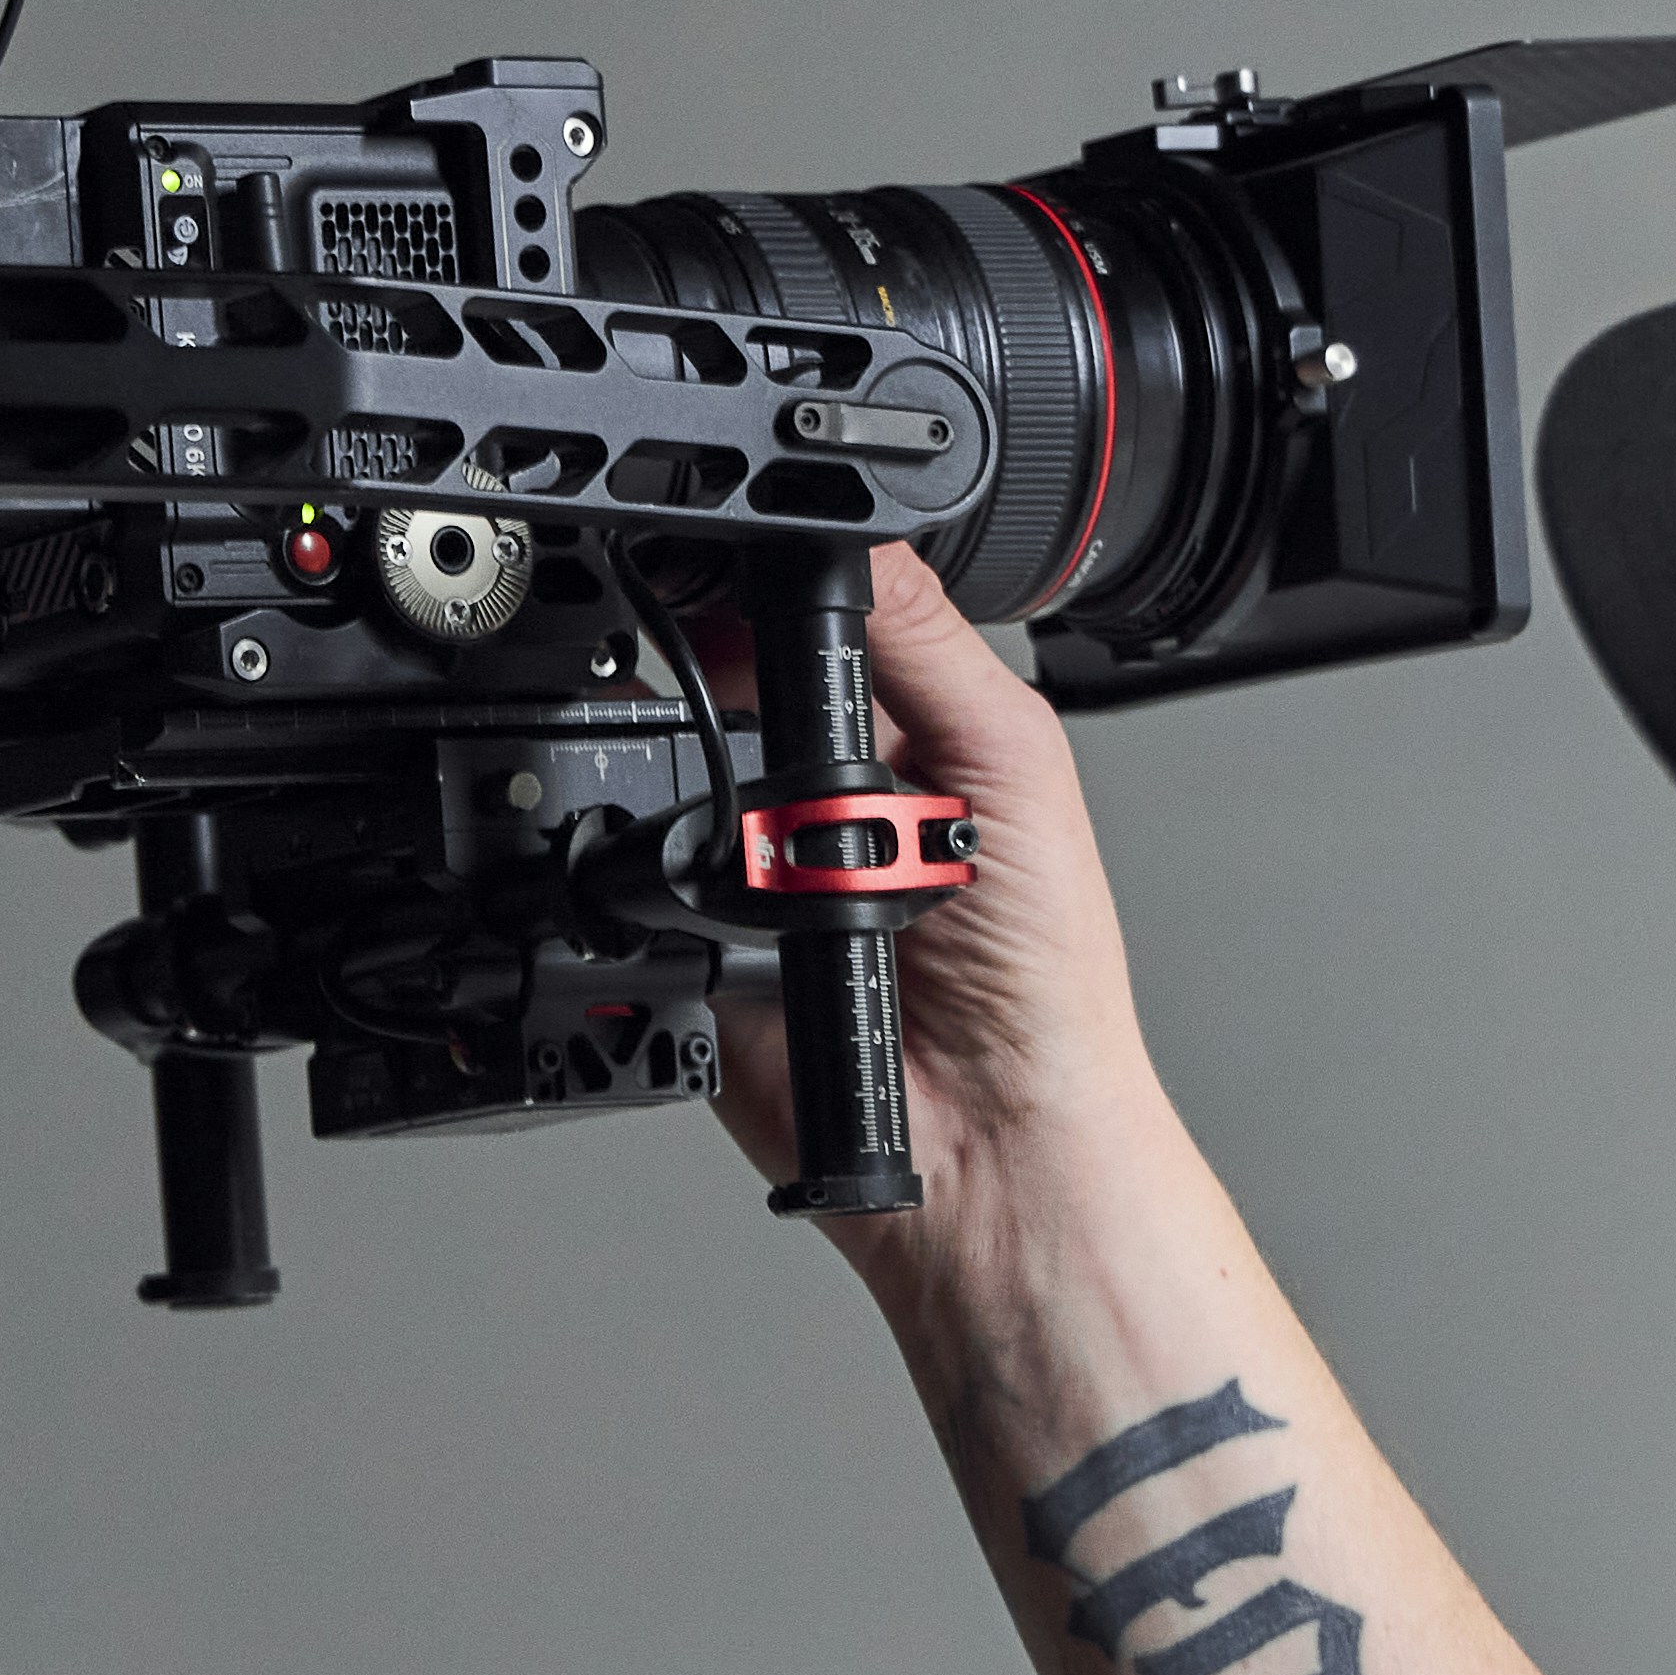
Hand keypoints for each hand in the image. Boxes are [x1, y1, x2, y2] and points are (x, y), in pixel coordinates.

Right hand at [711, 545, 1174, 1209]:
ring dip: (687, 790)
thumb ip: (929, 645)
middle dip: (711, 689)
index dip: (764, 593)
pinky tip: (728, 893)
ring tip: (782, 842)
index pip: (809, 629)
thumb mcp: (1009, 762)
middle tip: (761, 725)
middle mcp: (824, 806)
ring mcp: (755, 879)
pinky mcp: (696, 955)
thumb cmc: (1044, 974)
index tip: (727, 567)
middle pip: (716, 693)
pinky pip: (630, 896)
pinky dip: (653, 884)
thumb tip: (857, 537)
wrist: (991, 1137)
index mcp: (905, 742)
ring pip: (661, 785)